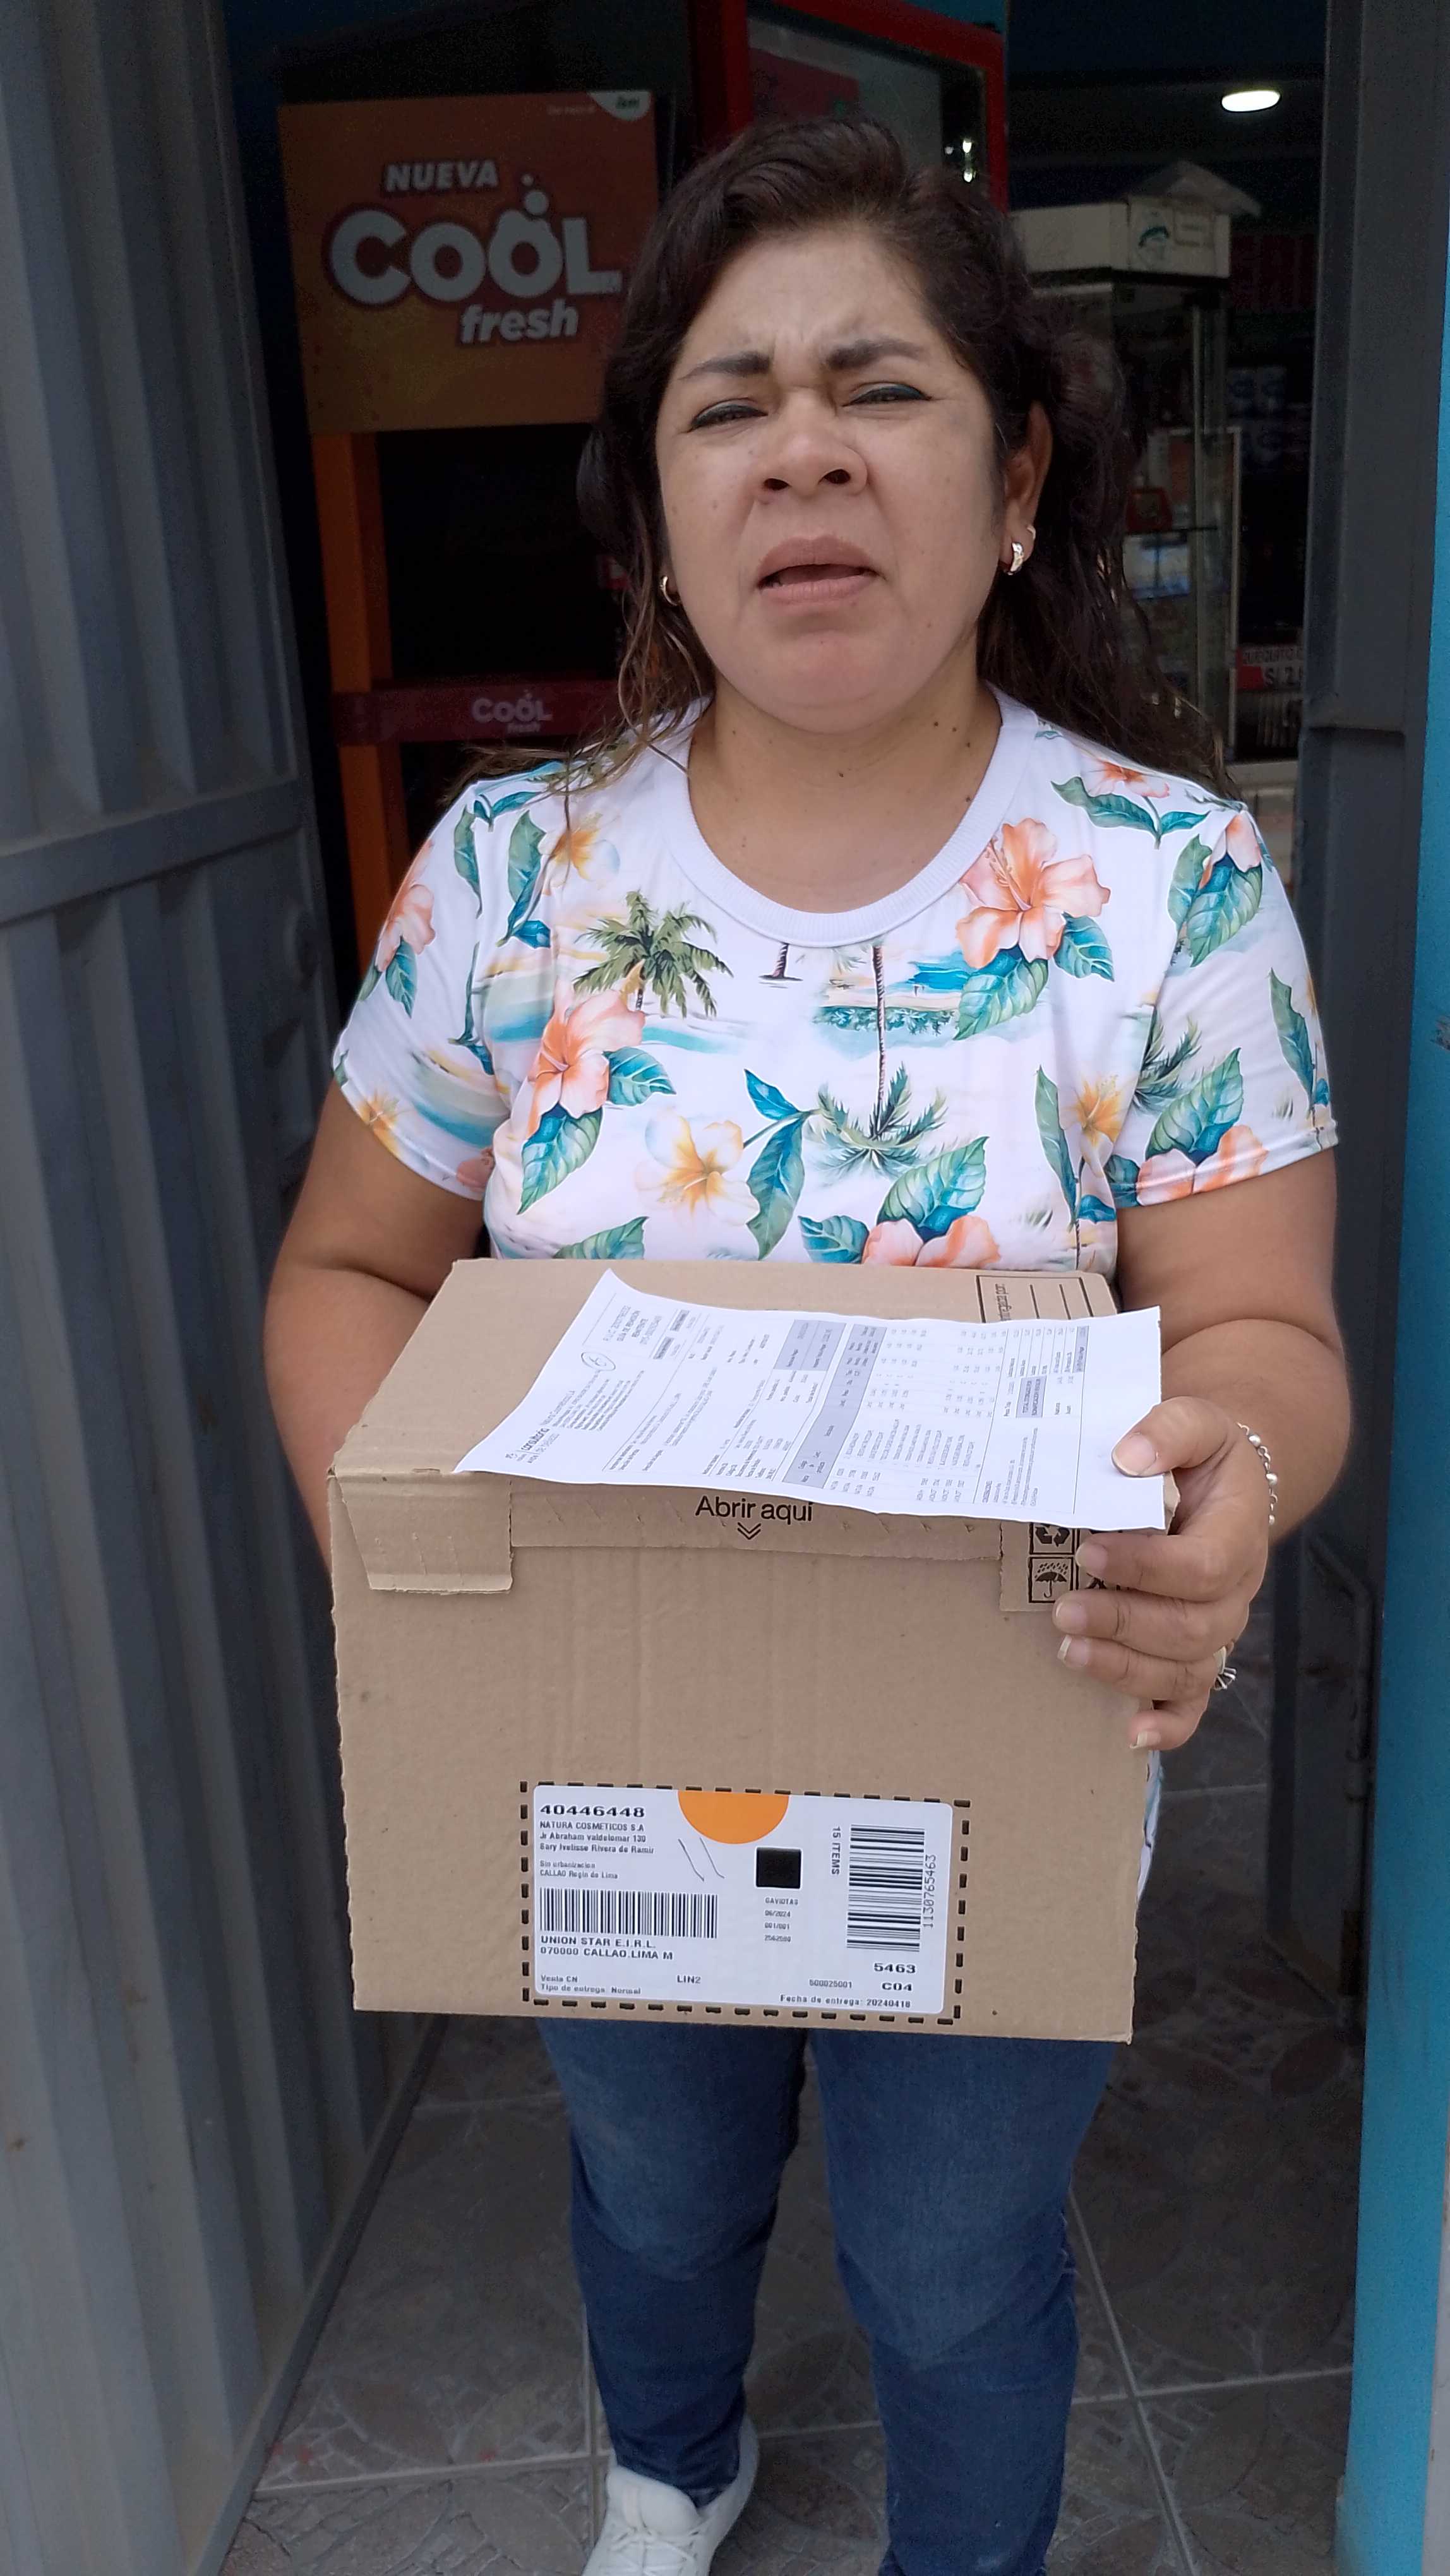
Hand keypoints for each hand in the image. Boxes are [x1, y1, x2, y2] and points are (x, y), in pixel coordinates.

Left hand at [1050, 1398, 1272, 1750]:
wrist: (1224, 1482)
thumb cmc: (1199, 1454)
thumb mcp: (1195, 1420)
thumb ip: (1168, 1429)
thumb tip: (1128, 1457)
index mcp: (1239, 1531)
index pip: (1204, 1565)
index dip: (1148, 1567)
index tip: (1089, 1553)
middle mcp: (1236, 1590)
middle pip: (1193, 1627)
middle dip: (1125, 1623)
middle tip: (1064, 1610)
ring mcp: (1220, 1628)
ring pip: (1188, 1671)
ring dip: (1128, 1670)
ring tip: (1070, 1652)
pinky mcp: (1200, 1653)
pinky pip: (1196, 1704)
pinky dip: (1169, 1727)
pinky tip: (1131, 1735)